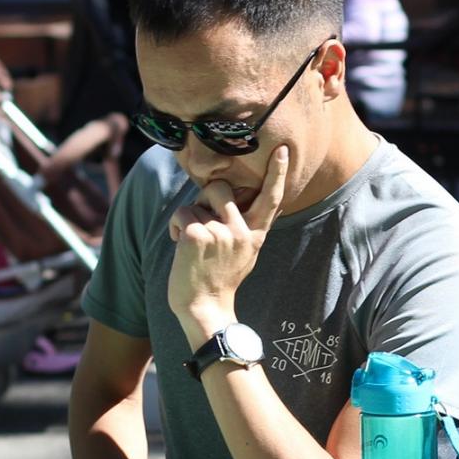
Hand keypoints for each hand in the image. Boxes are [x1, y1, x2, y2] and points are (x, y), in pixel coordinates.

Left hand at [166, 146, 289, 337]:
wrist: (204, 308)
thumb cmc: (220, 280)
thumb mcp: (244, 254)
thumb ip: (244, 229)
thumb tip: (238, 205)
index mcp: (255, 235)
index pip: (271, 199)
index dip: (277, 173)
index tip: (283, 150)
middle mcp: (241, 231)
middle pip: (221, 186)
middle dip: (206, 194)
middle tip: (201, 218)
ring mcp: (220, 231)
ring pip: (197, 200)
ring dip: (189, 216)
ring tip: (192, 240)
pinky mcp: (197, 233)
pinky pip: (181, 212)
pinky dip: (176, 228)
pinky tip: (181, 247)